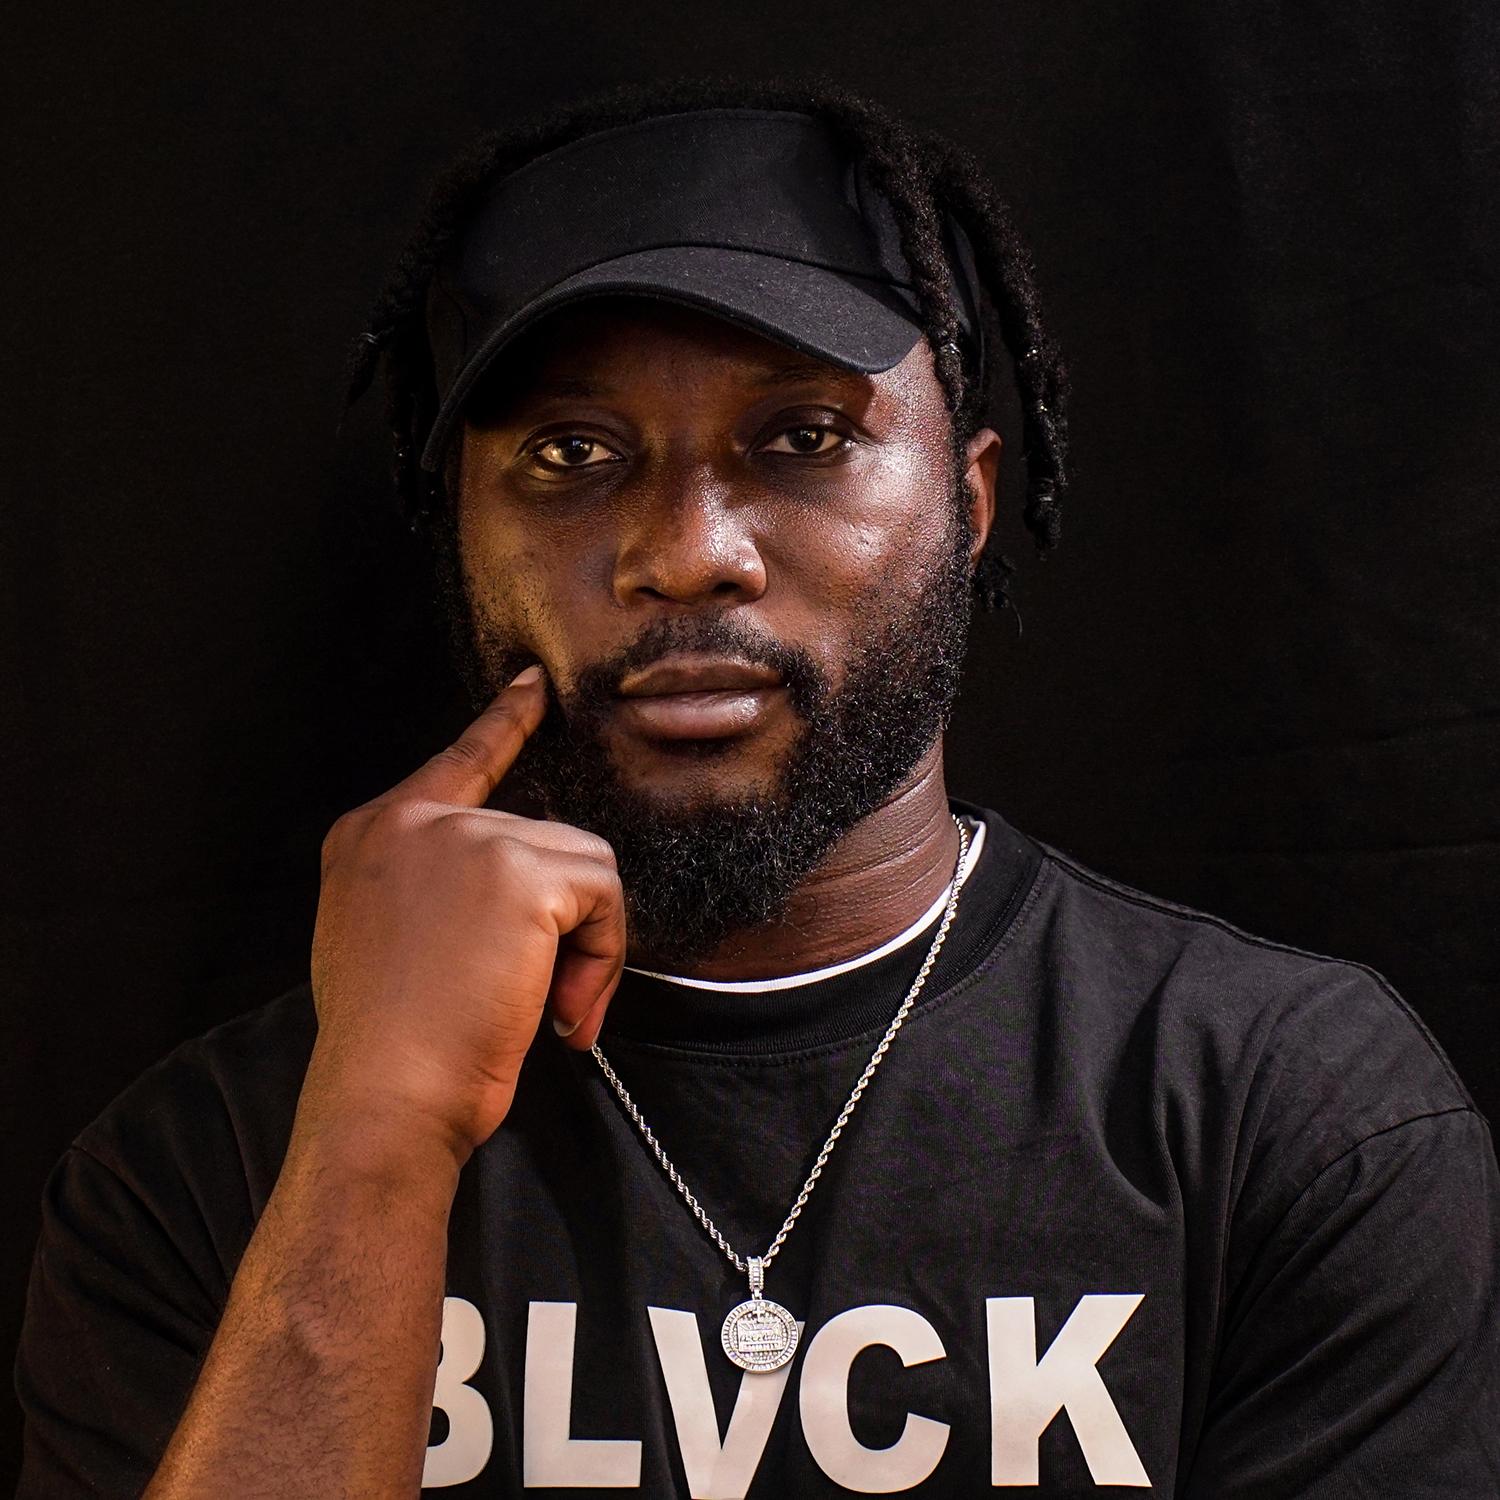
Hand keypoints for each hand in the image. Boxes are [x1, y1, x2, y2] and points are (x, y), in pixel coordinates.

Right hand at [305, 665, 625, 1165]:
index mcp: (372, 835)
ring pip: (585, 867)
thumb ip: (438, 891)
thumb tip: (527, 893)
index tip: (534, 686)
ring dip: (589, 946)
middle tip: (548, 1001)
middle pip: (546, 839)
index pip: (456, 763)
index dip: (503, 724)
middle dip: (564, 925)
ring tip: (551, 1009)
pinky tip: (559, 1006)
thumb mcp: (385, 941)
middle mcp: (412, 821)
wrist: (382, 1096)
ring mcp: (465, 838)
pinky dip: (603, 957)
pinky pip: (603, 896)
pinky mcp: (516, 870)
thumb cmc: (392, 1046)